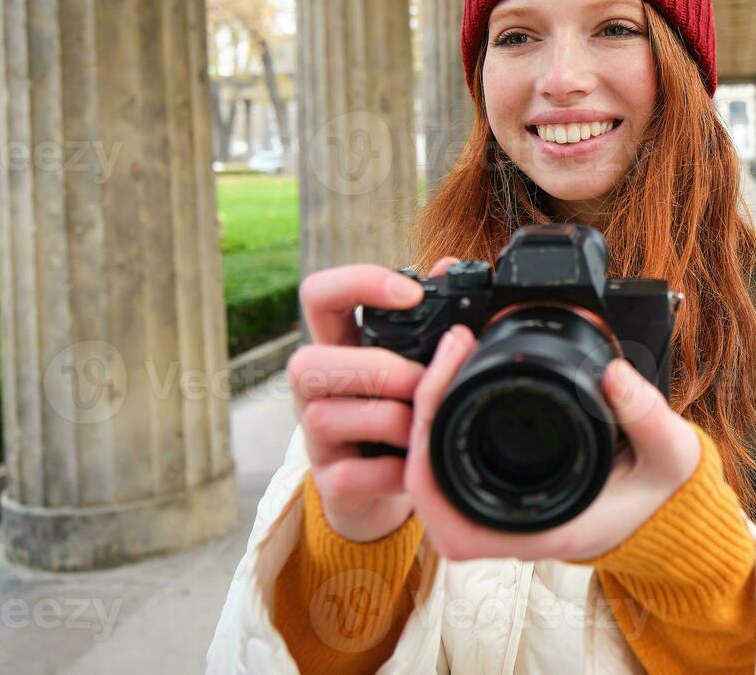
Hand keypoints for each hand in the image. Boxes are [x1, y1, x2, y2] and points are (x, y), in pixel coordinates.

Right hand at [289, 256, 460, 542]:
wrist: (382, 489)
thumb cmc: (400, 410)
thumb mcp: (412, 360)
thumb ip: (430, 317)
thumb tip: (451, 266)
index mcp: (339, 346)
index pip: (319, 295)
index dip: (357, 283)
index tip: (411, 295)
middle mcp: (315, 389)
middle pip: (305, 362)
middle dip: (374, 369)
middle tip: (421, 381)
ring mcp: (317, 437)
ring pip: (324, 418)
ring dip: (388, 419)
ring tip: (424, 425)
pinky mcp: (332, 482)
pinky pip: (349, 475)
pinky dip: (390, 471)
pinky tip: (416, 467)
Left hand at [403, 324, 702, 562]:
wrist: (667, 512)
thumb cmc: (662, 493)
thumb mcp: (669, 454)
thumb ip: (648, 415)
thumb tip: (613, 373)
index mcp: (537, 530)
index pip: (446, 504)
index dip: (425, 443)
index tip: (441, 378)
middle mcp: (508, 528)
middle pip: (426, 481)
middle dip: (421, 409)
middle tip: (450, 346)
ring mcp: (500, 512)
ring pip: (433, 470)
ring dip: (430, 412)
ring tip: (453, 351)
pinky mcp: (502, 491)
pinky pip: (453, 461)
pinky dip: (447, 418)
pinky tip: (460, 375)